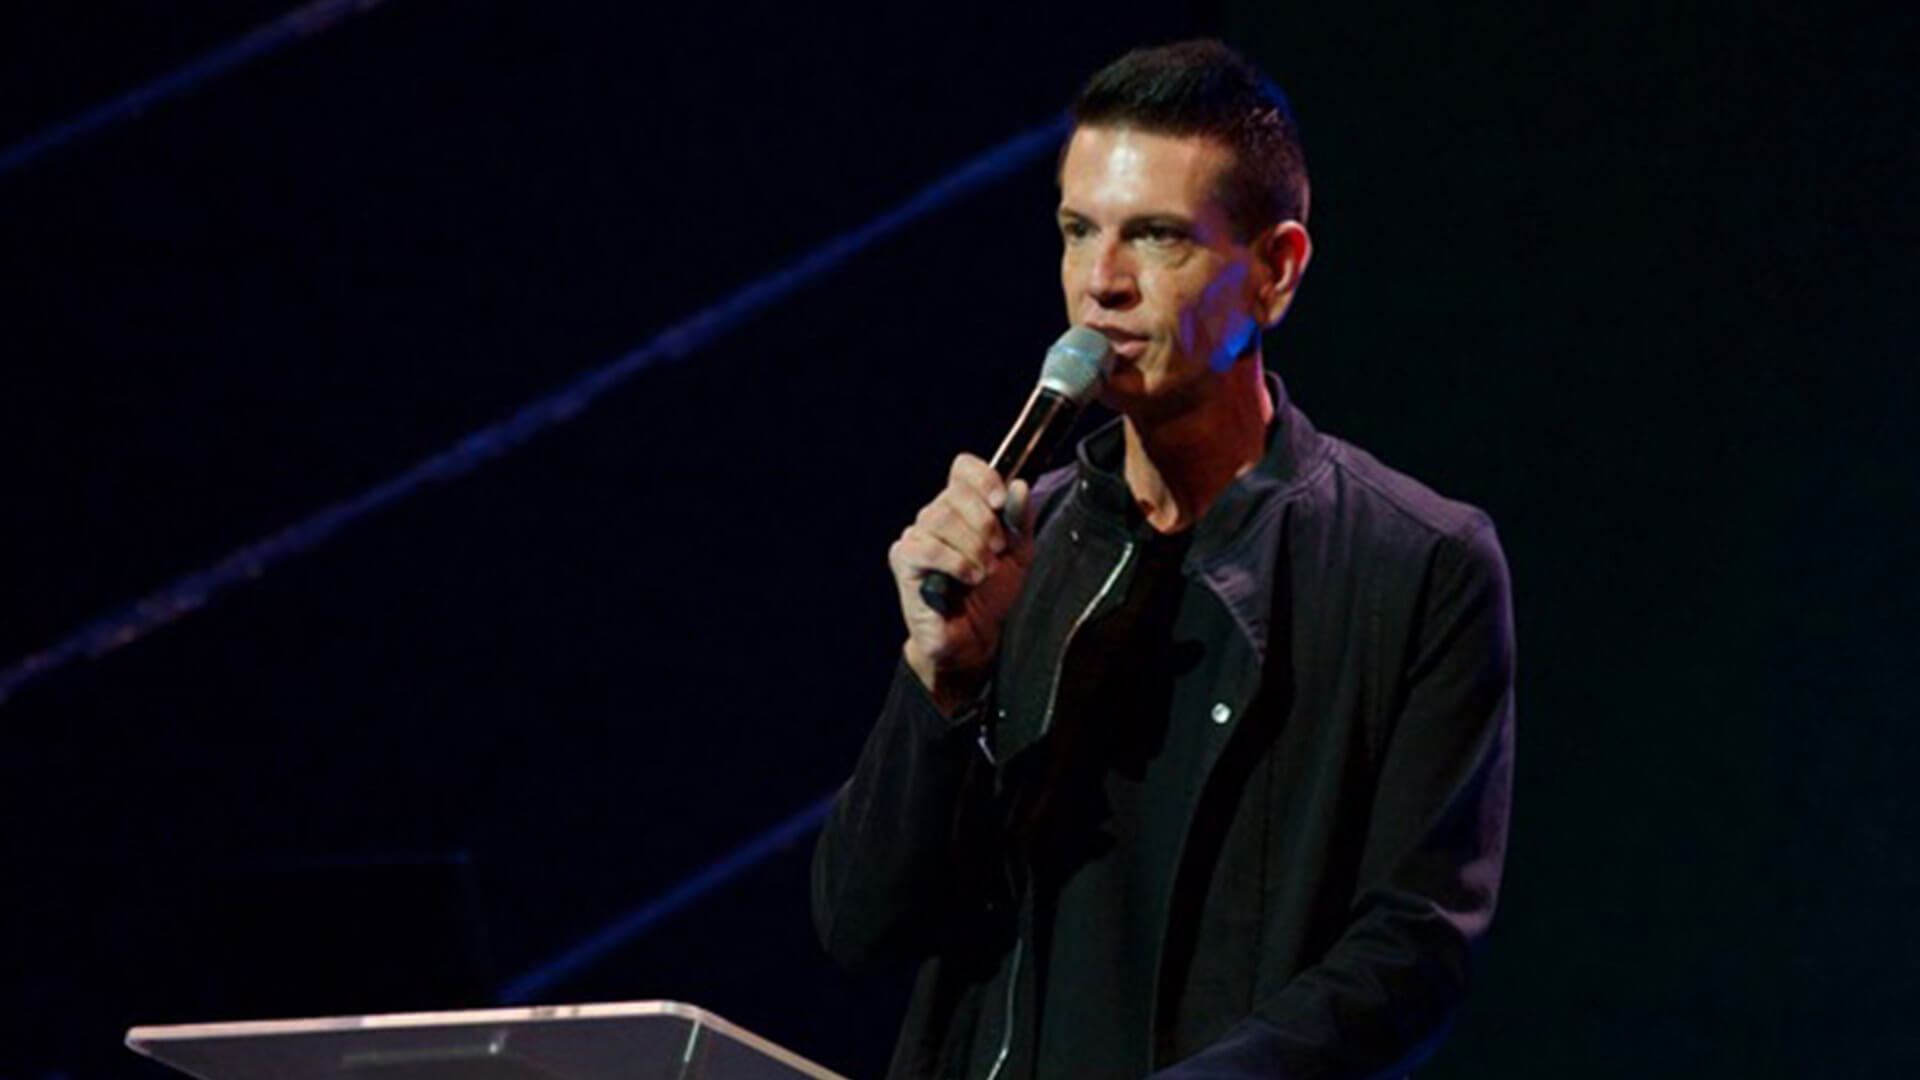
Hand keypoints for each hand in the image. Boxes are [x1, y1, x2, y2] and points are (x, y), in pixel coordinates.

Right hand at [887, 454, 1035, 712]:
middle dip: (984, 523)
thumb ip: (1020, 520)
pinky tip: (968, 577)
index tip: (1001, 502)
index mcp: (963, 507)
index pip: (962, 468)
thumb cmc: (991, 593)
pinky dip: (954, 561)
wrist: (973, 635)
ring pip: (939, 518)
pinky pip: (926, 547)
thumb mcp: (1018, 554)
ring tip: (983, 571)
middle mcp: (935, 515)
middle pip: (954, 494)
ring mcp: (916, 535)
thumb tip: (1019, 485)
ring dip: (971, 547)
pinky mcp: (903, 560)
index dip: (982, 478)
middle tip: (997, 551)